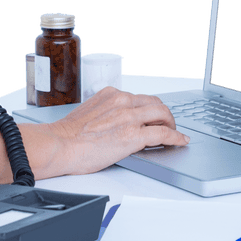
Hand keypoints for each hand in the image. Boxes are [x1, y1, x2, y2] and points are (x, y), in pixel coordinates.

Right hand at [48, 88, 189, 175]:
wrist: (59, 145)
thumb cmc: (67, 135)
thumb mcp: (89, 113)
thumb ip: (106, 113)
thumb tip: (116, 124)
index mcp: (112, 95)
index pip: (140, 98)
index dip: (151, 109)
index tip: (154, 116)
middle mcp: (123, 101)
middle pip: (156, 103)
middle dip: (165, 115)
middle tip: (168, 125)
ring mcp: (130, 117)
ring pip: (163, 115)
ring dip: (172, 125)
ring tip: (175, 134)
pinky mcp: (134, 135)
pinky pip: (164, 133)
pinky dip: (176, 137)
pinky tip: (180, 141)